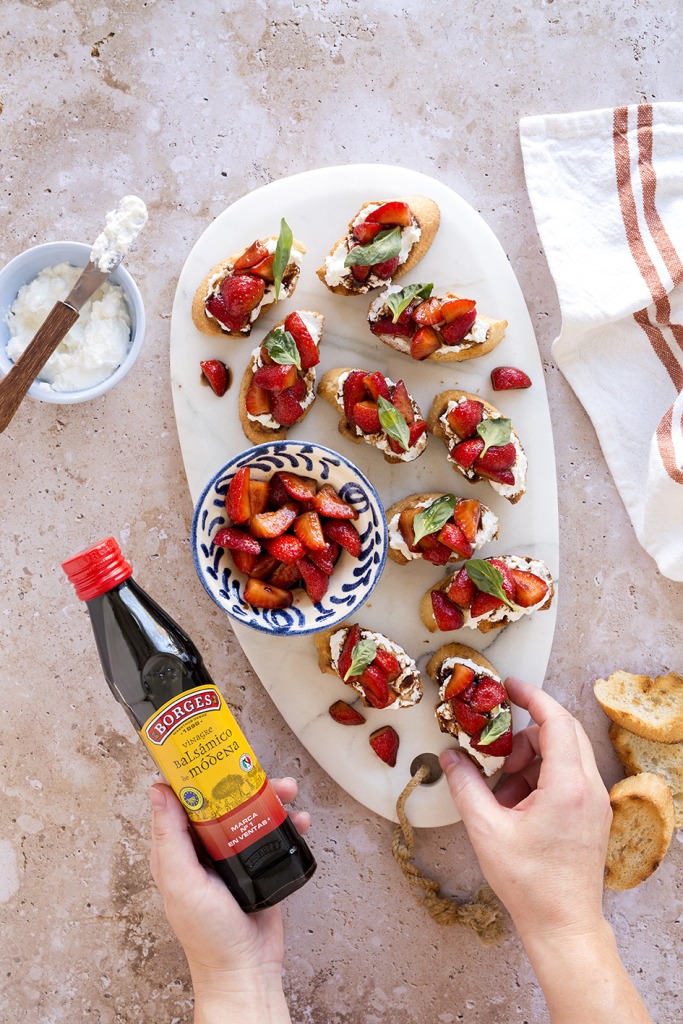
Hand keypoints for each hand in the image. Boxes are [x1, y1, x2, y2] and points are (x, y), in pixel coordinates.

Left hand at [148, 779, 309, 1022]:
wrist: (246, 970)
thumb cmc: (208, 936)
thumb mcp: (182, 883)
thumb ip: (170, 838)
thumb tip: (158, 792)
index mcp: (177, 851)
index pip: (180, 801)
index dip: (193, 775)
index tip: (208, 753)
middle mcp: (203, 849)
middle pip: (221, 800)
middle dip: (241, 781)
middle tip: (258, 770)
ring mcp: (232, 856)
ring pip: (249, 811)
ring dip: (269, 796)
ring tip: (287, 791)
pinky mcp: (258, 865)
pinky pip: (273, 833)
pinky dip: (288, 822)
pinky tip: (299, 819)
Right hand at [439, 677, 611, 944]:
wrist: (563, 925)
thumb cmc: (530, 884)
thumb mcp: (486, 830)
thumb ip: (465, 785)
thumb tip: (448, 757)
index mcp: (568, 786)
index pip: (556, 721)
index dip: (532, 696)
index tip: (510, 686)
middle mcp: (589, 788)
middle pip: (563, 732)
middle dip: (526, 732)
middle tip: (496, 743)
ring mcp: (595, 802)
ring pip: (566, 755)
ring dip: (531, 758)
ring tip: (501, 787)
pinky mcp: (592, 815)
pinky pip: (568, 777)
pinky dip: (541, 777)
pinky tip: (515, 803)